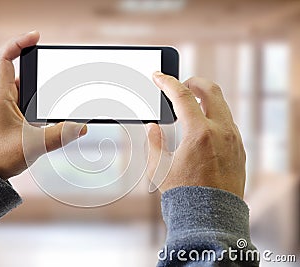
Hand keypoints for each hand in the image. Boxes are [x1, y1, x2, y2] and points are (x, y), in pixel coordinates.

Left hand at [0, 31, 86, 179]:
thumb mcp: (32, 145)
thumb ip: (60, 135)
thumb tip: (82, 127)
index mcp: (0, 95)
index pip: (5, 58)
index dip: (19, 43)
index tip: (37, 38)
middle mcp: (2, 96)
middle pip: (22, 72)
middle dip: (42, 70)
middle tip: (61, 71)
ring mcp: (7, 106)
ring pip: (27, 88)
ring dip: (43, 89)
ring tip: (61, 93)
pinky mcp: (12, 116)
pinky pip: (28, 102)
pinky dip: (41, 102)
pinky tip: (53, 112)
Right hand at [145, 73, 245, 197]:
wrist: (211, 218)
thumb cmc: (184, 195)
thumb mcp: (159, 168)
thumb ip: (154, 142)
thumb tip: (153, 127)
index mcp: (199, 133)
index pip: (182, 96)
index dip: (167, 82)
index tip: (158, 76)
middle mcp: (221, 132)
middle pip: (211, 90)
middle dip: (194, 81)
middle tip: (181, 84)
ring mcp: (234, 140)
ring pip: (222, 106)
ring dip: (205, 99)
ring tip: (190, 105)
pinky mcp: (239, 149)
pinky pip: (227, 123)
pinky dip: (214, 116)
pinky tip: (202, 126)